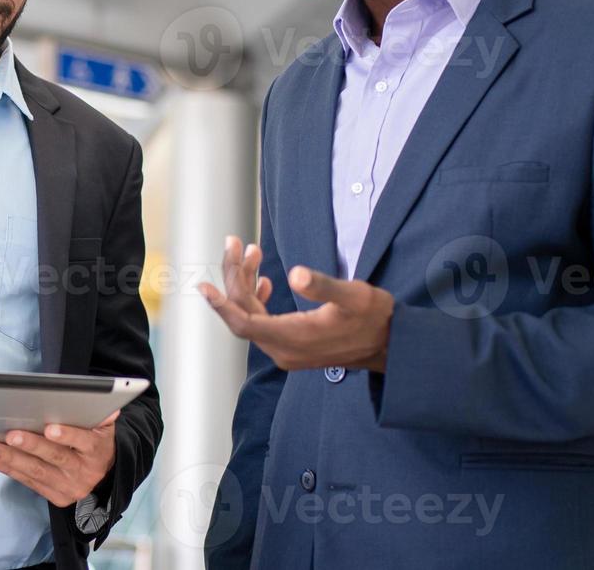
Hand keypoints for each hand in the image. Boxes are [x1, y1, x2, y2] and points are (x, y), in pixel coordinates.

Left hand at [0, 411, 117, 507]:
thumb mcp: (104, 427)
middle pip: (55, 457)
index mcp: (96, 450)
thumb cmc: (95, 442)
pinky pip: (29, 482)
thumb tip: (107, 407)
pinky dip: (9, 470)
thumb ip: (103, 415)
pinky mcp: (55, 496)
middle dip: (31, 446)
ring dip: (12, 459)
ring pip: (37, 472)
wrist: (103, 475)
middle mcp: (84, 472)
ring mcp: (68, 487)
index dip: (67, 435)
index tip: (49, 428)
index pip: (83, 441)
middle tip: (10, 435)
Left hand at [199, 235, 394, 371]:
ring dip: (247, 283)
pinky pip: (263, 322)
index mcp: (293, 337)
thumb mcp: (355, 296)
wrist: (391, 345)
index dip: (221, 304)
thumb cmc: (374, 318)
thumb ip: (324, 286)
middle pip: (244, 312)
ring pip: (252, 315)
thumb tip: (297, 274)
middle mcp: (283, 348)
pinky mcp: (293, 346)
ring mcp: (287, 349)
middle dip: (236, 276)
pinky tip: (262, 281)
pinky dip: (257, 299)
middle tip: (236, 242)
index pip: (243, 323)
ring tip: (250, 250)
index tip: (202, 286)